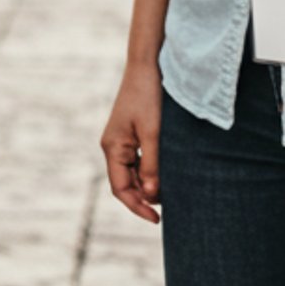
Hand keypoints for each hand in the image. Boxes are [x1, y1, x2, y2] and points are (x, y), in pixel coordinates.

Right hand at [100, 61, 164, 223]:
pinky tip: (166, 172)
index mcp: (112, 147)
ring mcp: (121, 139)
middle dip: (144, 197)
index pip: (120, 188)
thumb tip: (150, 194)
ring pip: (133, 173)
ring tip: (171, 190)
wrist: (146, 65)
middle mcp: (112, 145)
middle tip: (170, 207)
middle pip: (126, 183)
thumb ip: (151, 164)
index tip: (156, 219)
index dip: (137, 207)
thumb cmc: (148, 96)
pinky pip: (138, 160)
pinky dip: (150, 170)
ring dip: (148, 184)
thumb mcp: (152, 133)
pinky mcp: (130, 133)